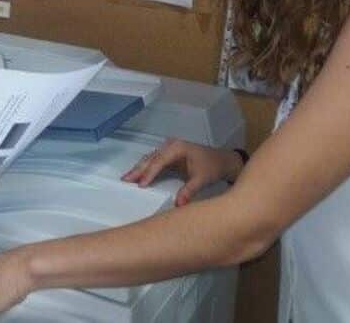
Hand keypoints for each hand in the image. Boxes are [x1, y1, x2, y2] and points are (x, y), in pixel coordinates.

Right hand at [121, 139, 238, 205]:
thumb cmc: (213, 166)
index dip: (150, 173)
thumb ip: (189, 190)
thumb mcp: (202, 179)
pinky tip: (137, 176)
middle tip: (125, 181)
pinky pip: (154, 162)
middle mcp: (171, 146)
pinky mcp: (169, 156)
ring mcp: (169, 150)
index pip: (160, 161)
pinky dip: (145, 169)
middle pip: (151, 158)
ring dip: (139, 169)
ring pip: (150, 159)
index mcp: (178, 148)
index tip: (141, 184)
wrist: (223, 161)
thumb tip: (178, 204)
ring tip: (126, 179)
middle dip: (138, 170)